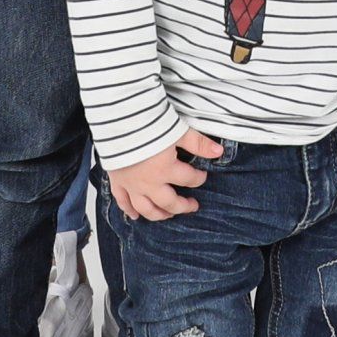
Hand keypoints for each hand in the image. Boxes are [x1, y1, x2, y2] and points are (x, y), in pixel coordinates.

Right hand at [108, 128, 224, 220]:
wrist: (117, 121)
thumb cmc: (147, 124)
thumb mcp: (177, 130)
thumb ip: (198, 143)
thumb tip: (219, 151)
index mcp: (166, 170)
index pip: (189, 179)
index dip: (199, 178)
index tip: (203, 176)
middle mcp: (150, 183)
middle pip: (169, 202)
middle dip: (183, 206)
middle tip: (192, 206)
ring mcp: (132, 185)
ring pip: (146, 208)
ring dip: (158, 214)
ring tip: (168, 215)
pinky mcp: (117, 181)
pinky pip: (122, 201)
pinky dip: (128, 210)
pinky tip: (134, 216)